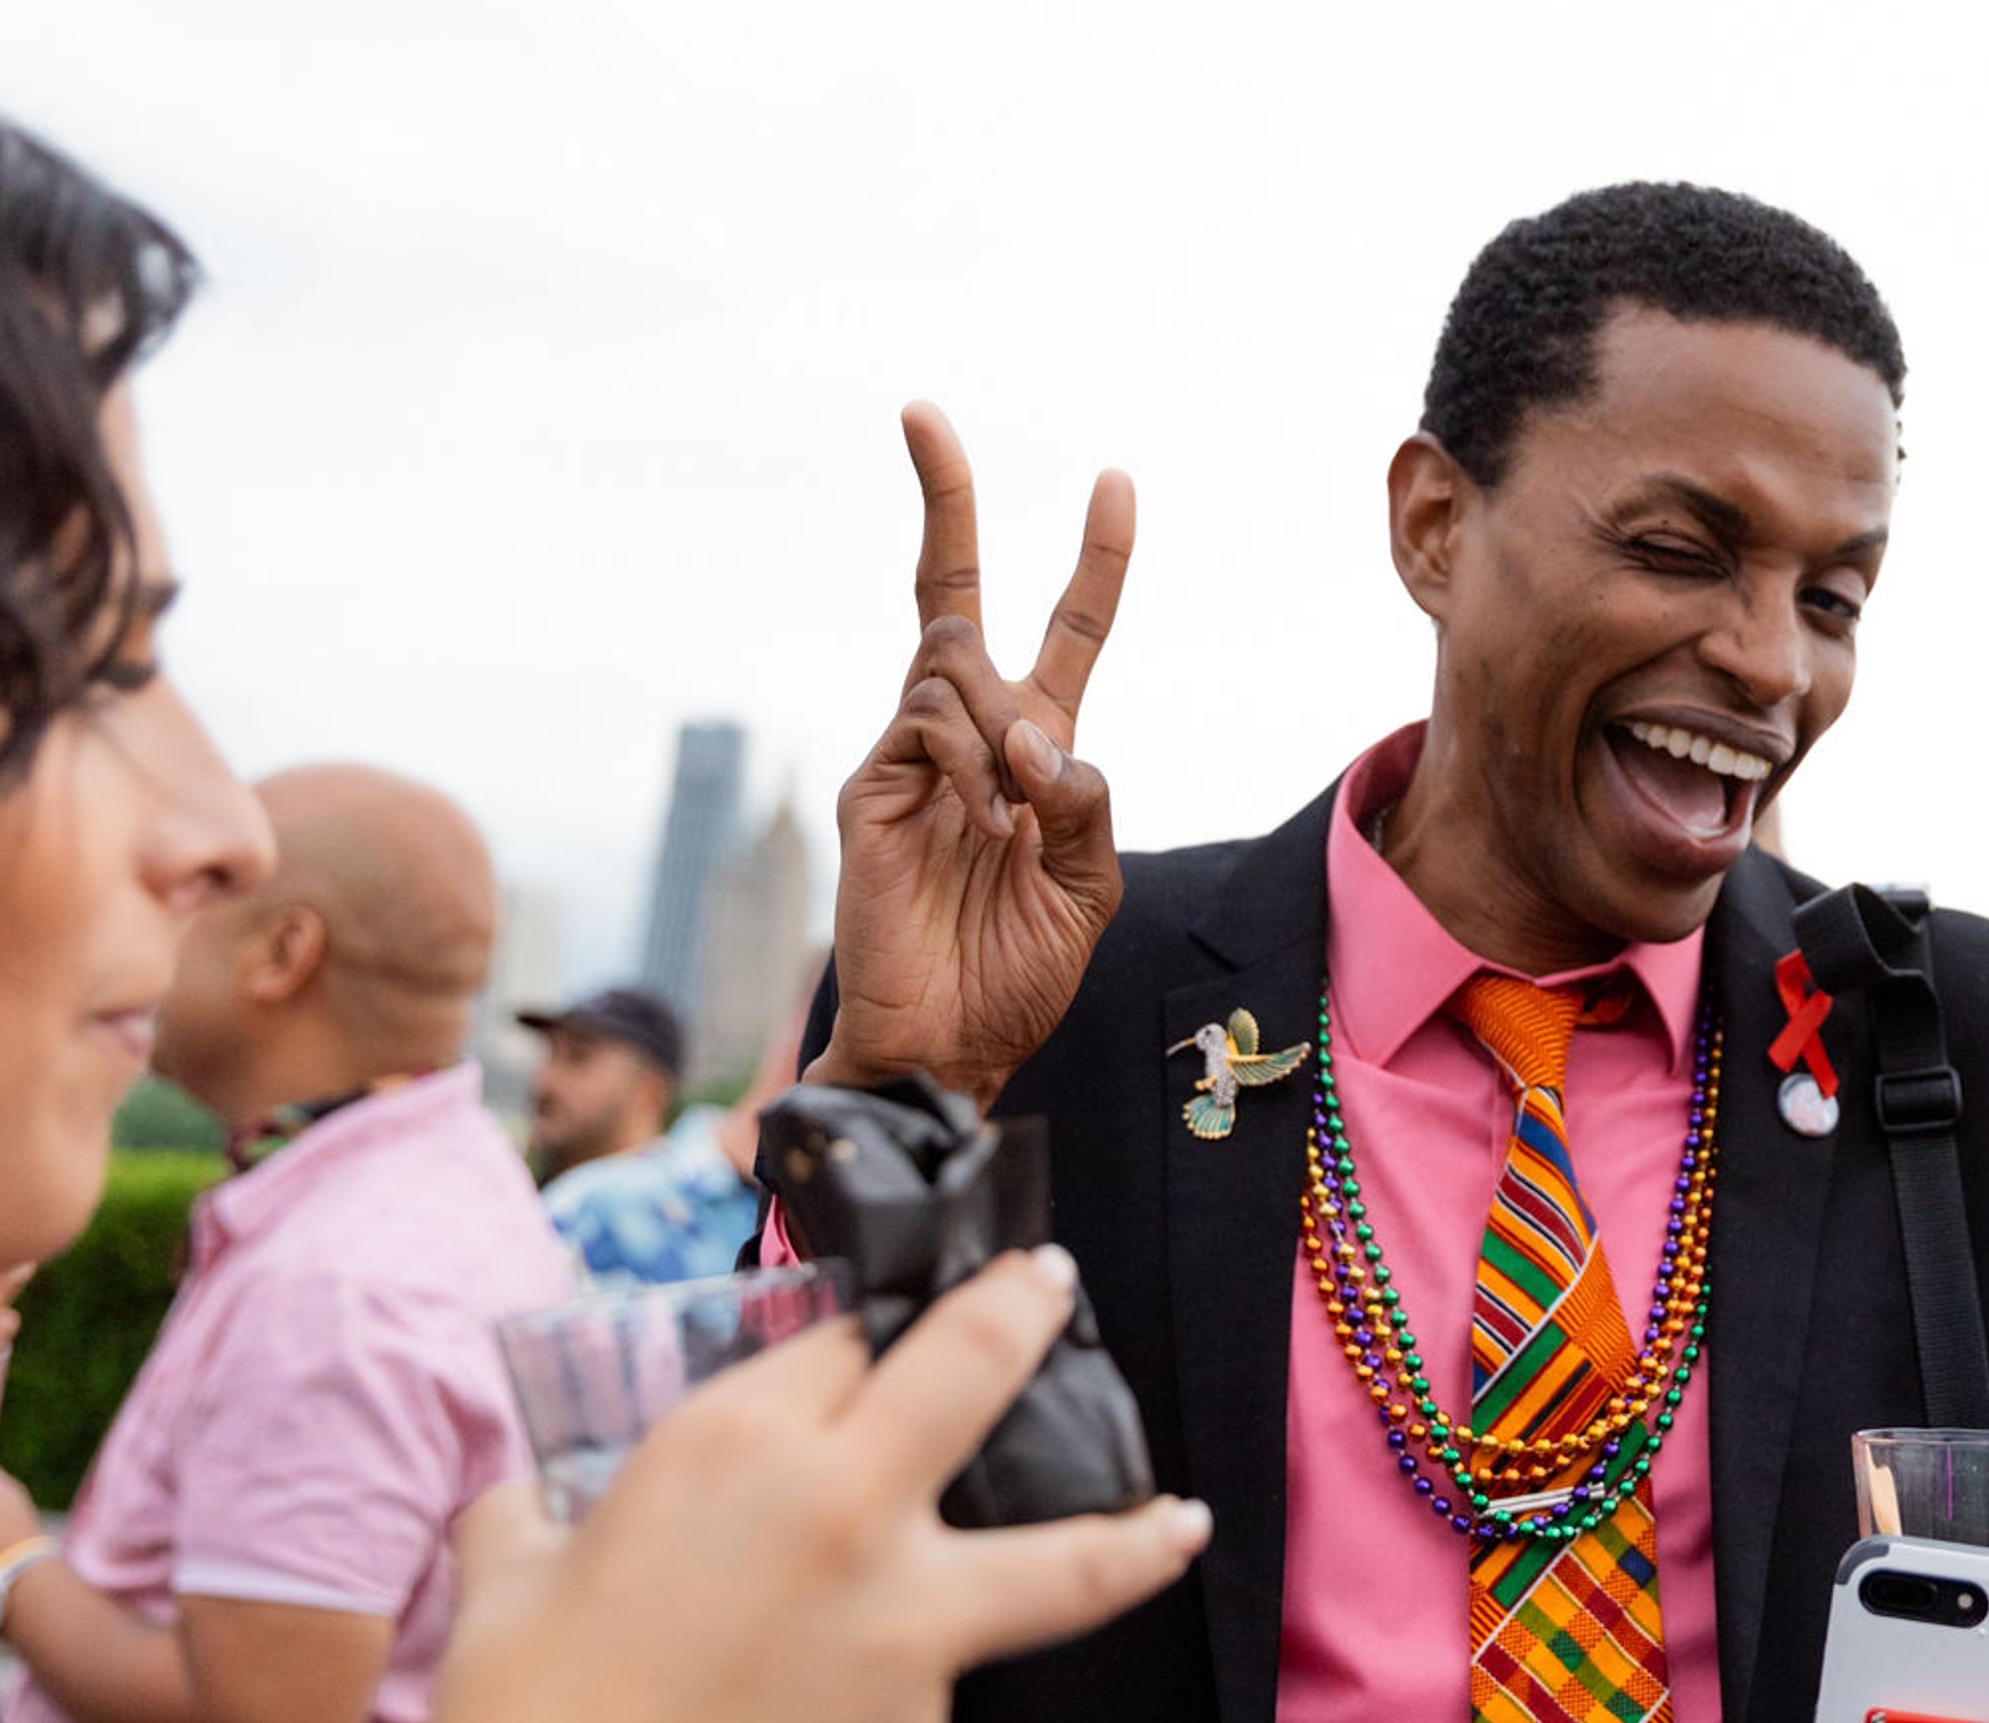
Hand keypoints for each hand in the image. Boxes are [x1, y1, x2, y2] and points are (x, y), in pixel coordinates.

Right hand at [406, 1248, 1208, 1722]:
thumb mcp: (510, 1570)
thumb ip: (539, 1508)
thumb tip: (529, 1495)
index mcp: (732, 1437)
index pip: (836, 1341)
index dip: (851, 1344)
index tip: (871, 1343)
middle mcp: (841, 1501)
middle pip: (974, 1360)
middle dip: (1024, 1305)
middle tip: (1051, 1284)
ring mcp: (908, 1615)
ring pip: (1068, 1547)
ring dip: (1136, 1518)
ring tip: (1184, 1514)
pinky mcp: (933, 1715)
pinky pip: (952, 1667)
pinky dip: (932, 1672)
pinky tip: (876, 1706)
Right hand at [818, 403, 1133, 1104]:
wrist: (951, 1044)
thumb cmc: (1017, 972)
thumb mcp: (1091, 885)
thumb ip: (1087, 800)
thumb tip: (1038, 734)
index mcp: (1035, 751)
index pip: (1066, 633)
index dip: (1095, 563)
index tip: (1116, 482)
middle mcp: (968, 737)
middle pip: (949, 593)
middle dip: (945, 500)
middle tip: (921, 411)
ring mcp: (910, 756)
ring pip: (952, 657)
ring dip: (1002, 715)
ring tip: (1010, 810)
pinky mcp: (872, 789)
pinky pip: (927, 723)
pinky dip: (970, 761)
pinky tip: (982, 821)